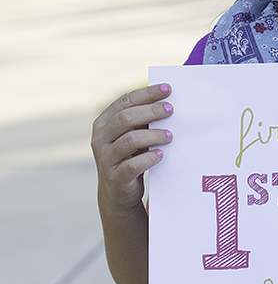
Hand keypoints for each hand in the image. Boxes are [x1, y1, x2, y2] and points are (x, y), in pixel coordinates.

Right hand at [91, 83, 173, 213]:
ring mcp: (105, 159)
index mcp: (103, 123)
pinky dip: (149, 158)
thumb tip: (166, 101)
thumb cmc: (130, 158)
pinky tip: (161, 155)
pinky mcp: (115, 178)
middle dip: (151, 111)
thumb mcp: (132, 136)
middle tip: (171, 110)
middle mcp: (100, 139)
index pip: (125, 101)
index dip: (146, 94)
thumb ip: (141, 121)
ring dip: (153, 135)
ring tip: (170, 136)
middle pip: (125, 118)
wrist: (118, 194)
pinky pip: (133, 165)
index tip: (167, 89)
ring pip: (130, 140)